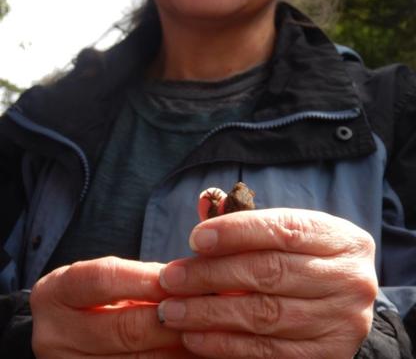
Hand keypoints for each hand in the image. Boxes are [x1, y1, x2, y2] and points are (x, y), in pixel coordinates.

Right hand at [31, 256, 198, 357]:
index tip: (179, 278)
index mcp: (54, 294)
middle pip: (122, 327)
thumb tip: (192, 277)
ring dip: (178, 347)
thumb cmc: (96, 299)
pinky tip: (193, 352)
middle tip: (206, 308)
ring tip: (209, 333)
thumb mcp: (105, 281)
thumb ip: (141, 278)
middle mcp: (53, 336)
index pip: (102, 279)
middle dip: (170, 318)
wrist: (67, 337)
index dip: (144, 279)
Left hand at [157, 207, 377, 358]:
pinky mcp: (326, 356)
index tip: (196, 239)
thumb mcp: (293, 233)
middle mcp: (348, 279)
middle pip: (270, 273)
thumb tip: (206, 201)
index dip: (237, 232)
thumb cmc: (308, 260)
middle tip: (172, 278)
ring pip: (265, 315)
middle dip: (213, 275)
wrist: (348, 307)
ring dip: (211, 314)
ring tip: (172, 310)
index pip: (284, 230)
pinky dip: (225, 345)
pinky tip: (194, 336)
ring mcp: (340, 322)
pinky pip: (267, 352)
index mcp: (340, 239)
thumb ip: (250, 220)